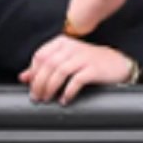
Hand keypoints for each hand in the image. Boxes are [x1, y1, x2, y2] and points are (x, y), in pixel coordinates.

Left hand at [20, 37, 135, 104]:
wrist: (118, 64)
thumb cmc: (89, 63)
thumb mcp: (66, 61)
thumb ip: (44, 67)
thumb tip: (23, 77)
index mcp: (62, 43)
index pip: (40, 56)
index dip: (33, 73)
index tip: (31, 86)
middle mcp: (72, 47)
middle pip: (48, 65)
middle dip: (39, 83)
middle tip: (37, 97)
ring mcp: (83, 57)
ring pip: (59, 72)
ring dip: (50, 88)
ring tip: (48, 99)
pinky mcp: (93, 68)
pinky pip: (76, 80)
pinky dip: (68, 92)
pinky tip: (65, 99)